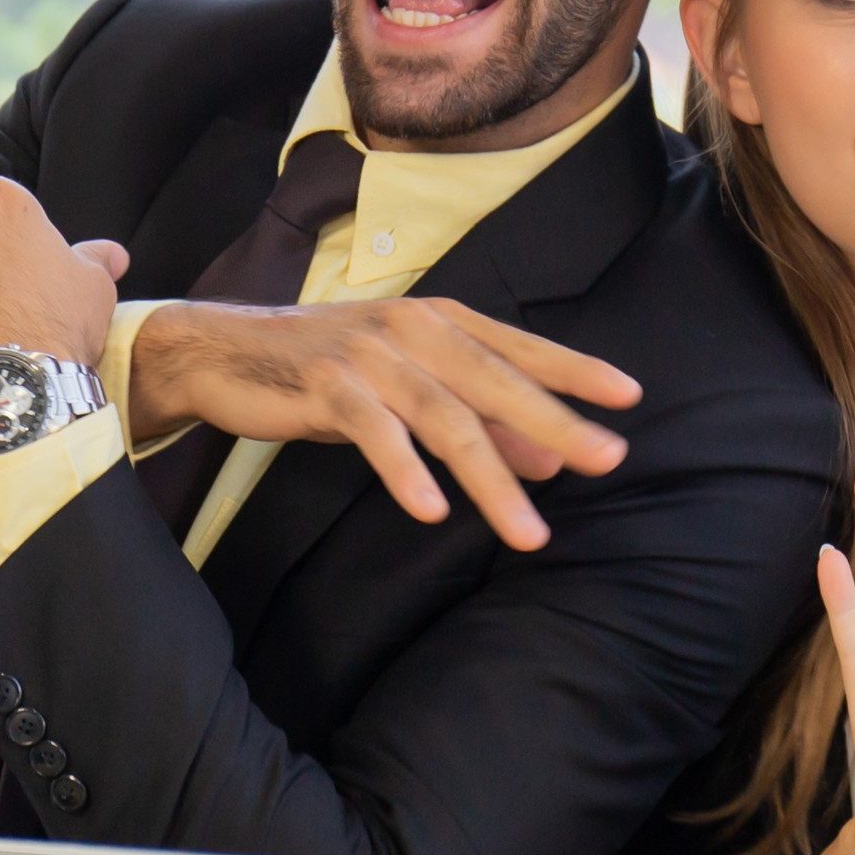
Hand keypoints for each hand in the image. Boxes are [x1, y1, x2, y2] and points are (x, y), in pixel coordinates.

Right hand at [126, 299, 635, 550]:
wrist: (225, 351)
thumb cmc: (330, 373)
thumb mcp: (411, 392)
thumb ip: (481, 419)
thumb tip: (554, 458)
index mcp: (440, 322)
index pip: (521, 347)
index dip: (575, 371)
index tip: (630, 398)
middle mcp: (413, 330)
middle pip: (497, 383)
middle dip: (557, 424)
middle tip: (610, 460)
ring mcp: (370, 357)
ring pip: (445, 419)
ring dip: (491, 479)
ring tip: (529, 532)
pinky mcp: (326, 386)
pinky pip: (374, 434)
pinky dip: (404, 472)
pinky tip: (431, 510)